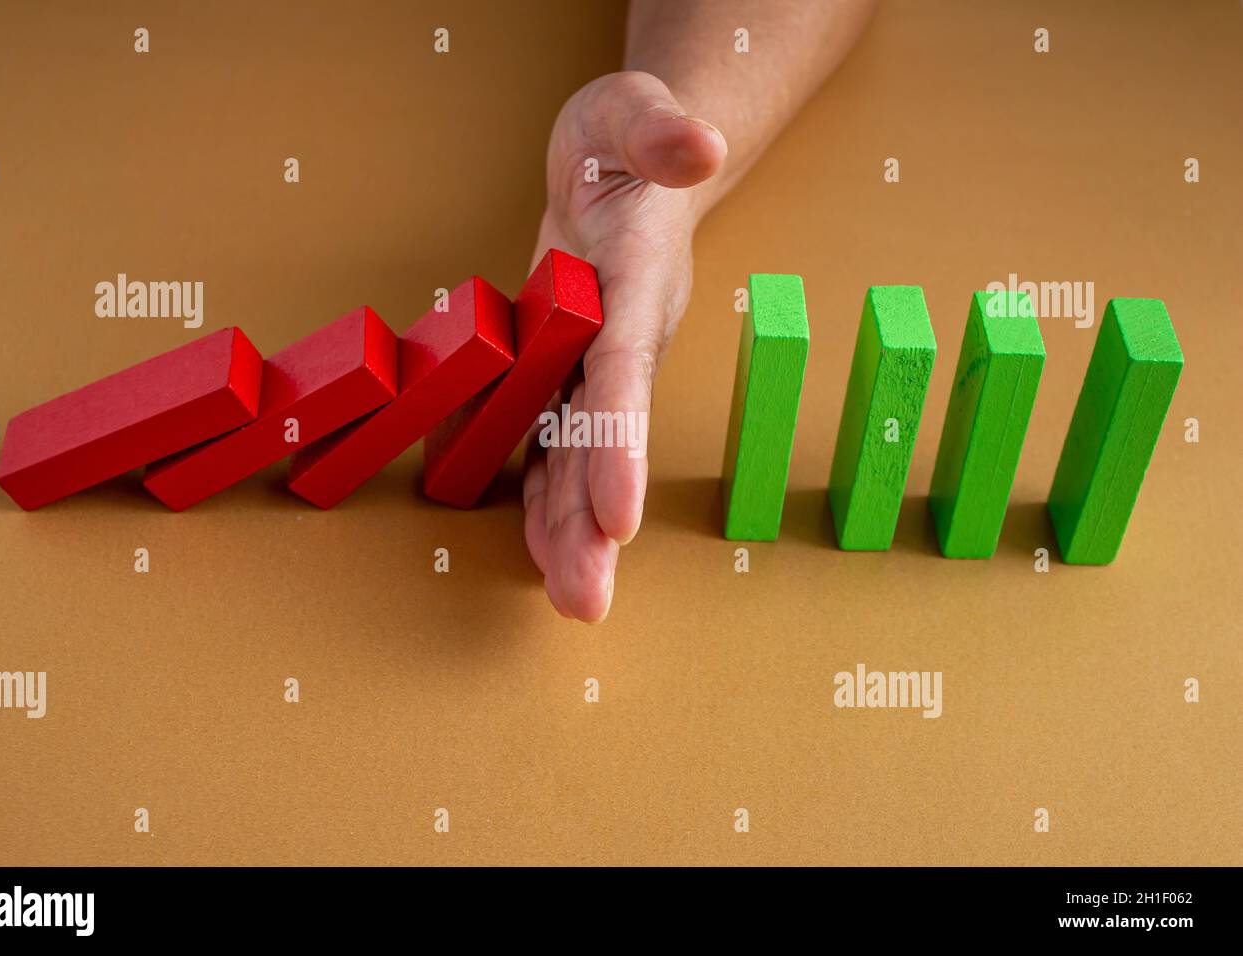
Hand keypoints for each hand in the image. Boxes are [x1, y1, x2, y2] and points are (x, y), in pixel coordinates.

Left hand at [523, 71, 726, 620]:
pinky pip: (556, 439)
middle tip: (586, 600)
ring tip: (571, 599)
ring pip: (582, 453)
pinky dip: (547, 495)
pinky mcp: (568, 368)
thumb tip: (700, 145)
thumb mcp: (629, 108)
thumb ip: (659, 125)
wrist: (626, 164)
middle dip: (596, 520)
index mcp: (636, 279)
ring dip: (572, 528)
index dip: (621, 442)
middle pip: (608, 435)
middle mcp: (622, 335)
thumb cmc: (623, 141)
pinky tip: (543, 550)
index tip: (620, 515)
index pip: (626, 368)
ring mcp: (596, 359)